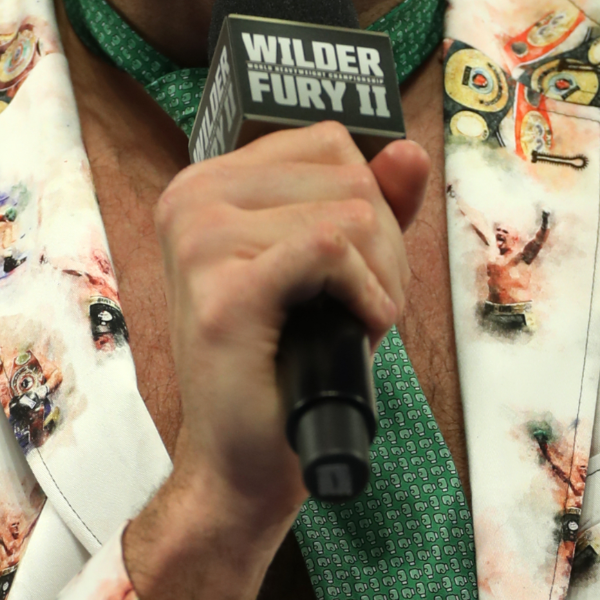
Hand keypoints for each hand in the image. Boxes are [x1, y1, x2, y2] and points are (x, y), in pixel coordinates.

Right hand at [155, 123, 429, 531]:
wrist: (250, 456)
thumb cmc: (293, 361)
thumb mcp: (343, 265)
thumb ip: (374, 202)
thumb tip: (407, 150)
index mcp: (209, 184)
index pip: (330, 142)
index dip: (370, 203)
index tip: (352, 264)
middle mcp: (192, 200)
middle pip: (350, 176)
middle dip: (383, 247)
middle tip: (354, 304)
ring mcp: (200, 243)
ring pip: (352, 215)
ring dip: (380, 279)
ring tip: (347, 323)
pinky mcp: (225, 294)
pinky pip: (331, 249)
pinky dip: (366, 296)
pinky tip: (351, 331)